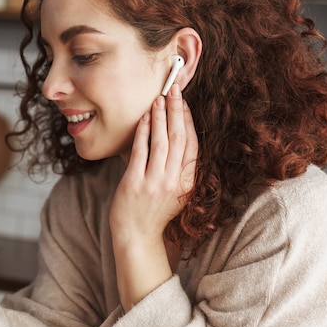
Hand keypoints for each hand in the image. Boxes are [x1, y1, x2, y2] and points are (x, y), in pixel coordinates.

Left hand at [110, 84, 197, 308]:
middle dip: (177, 111)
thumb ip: (178, 167)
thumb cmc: (155, 211)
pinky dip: (142, 131)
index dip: (189, 121)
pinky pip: (140, 151)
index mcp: (187, 182)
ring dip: (160, 116)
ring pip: (160, 141)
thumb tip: (176, 134)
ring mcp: (154, 183)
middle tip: (174, 90)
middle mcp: (174, 182)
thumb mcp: (176, 190)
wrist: (137, 237)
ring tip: (159, 98)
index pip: (192, 145)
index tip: (185, 104)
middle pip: (178, 138)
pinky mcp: (135, 183)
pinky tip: (143, 117)